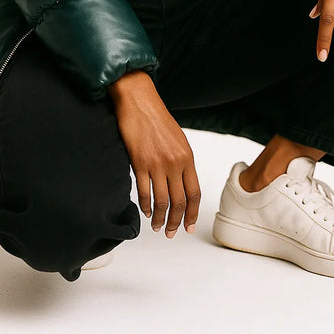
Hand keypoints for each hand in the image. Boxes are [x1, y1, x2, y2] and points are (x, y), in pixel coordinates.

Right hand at [108, 70, 200, 238]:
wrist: (139, 101)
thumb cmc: (157, 118)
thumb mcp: (177, 140)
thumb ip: (181, 161)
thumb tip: (180, 183)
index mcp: (187, 157)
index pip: (194, 193)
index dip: (192, 213)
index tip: (189, 227)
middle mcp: (175, 162)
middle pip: (179, 201)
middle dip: (176, 221)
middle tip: (171, 233)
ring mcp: (157, 163)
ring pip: (162, 201)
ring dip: (160, 218)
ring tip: (157, 227)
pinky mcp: (140, 162)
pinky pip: (144, 191)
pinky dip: (145, 206)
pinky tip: (145, 212)